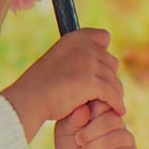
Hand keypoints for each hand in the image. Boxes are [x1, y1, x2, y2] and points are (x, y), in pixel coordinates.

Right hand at [0, 28, 123, 139]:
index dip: (104, 53)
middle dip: (108, 78)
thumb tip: (102, 56)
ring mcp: (89, 63)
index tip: (100, 69)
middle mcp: (84, 47)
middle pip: (112, 62)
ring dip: (114, 93)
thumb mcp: (59, 60)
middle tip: (104, 94)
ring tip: (111, 104)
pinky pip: (113, 95)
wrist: (30, 99)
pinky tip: (118, 111)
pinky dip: (117, 104)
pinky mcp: (92, 82)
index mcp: (75, 38)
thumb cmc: (42, 85)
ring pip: (114, 81)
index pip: (103, 37)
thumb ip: (77, 56)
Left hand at [52, 101, 136, 148]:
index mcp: (102, 114)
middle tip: (78, 142)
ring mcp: (127, 140)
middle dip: (91, 133)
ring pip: (118, 137)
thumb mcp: (65, 133)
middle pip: (112, 119)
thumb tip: (85, 109)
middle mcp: (118, 125)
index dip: (92, 114)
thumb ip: (73, 120)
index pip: (105, 103)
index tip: (78, 128)